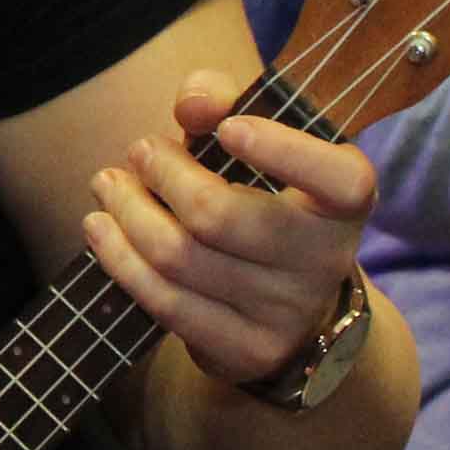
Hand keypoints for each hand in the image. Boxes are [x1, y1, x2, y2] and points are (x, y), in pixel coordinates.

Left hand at [81, 72, 376, 386]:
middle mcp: (326, 261)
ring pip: (179, 258)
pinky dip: (121, 259)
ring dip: (127, 213)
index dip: (285, 151)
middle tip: (138, 150)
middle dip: (161, 174)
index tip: (230, 129)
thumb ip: (222, 99)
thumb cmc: (262, 196)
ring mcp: (287, 313)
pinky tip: (102, 230)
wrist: (287, 300)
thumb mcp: (255, 140)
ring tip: (109, 185)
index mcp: (347, 202)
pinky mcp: (248, 350)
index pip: (339, 180)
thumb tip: (193, 105)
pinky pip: (166, 303)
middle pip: (218, 216)